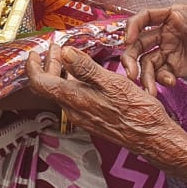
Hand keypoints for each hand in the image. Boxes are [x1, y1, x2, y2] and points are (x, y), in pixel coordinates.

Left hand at [27, 44, 178, 152]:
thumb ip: (86, 68)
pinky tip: (87, 75)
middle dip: (49, 65)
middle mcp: (75, 110)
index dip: (33, 66)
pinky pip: (76, 99)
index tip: (33, 53)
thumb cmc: (137, 112)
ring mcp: (84, 116)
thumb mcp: (112, 83)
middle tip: (53, 49)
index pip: (40, 83)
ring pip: (63, 92)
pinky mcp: (94, 119)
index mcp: (75, 99)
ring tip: (69, 57)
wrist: (153, 138)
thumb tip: (65, 52)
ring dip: (62, 72)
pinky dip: (75, 82)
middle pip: (50, 86)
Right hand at [122, 3, 186, 94]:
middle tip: (130, 74)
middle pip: (141, 44)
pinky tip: (170, 84)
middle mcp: (168, 34)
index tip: (127, 40)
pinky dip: (162, 80)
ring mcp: (173, 52)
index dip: (133, 26)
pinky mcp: (181, 68)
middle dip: (131, 58)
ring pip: (149, 63)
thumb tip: (173, 19)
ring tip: (148, 90)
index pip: (146, 18)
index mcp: (173, 16)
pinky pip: (164, 74)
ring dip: (144, 76)